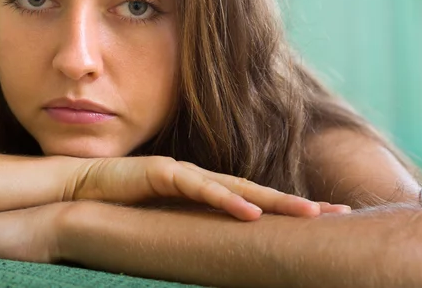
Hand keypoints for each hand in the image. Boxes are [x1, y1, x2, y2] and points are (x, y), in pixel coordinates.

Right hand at [65, 156, 350, 220]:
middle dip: (298, 204)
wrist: (81, 184)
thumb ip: (191, 224)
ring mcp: (183, 174)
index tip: (324, 221)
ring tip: (311, 214)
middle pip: (258, 192)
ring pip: (238, 188)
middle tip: (340, 214)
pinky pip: (199, 189)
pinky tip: (251, 214)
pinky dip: (226, 201)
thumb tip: (216, 247)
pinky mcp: (162, 174)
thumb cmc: (124, 203)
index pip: (254, 200)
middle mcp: (200, 179)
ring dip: (275, 202)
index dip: (289, 209)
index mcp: (205, 190)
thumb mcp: (165, 219)